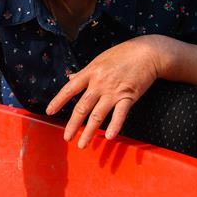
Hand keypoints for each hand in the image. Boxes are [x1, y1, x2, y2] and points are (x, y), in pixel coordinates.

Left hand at [46, 35, 176, 147]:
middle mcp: (99, 83)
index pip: (70, 89)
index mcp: (90, 72)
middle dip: (73, 124)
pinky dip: (114, 126)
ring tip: (82, 144)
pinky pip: (120, 114)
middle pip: (82, 107)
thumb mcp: (100, 60)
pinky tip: (109, 137)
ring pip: (97, 115)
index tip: (49, 112)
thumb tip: (71, 77)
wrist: (148, 52)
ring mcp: (114, 91)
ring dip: (89, 132)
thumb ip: (85, 72)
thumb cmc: (123, 54)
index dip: (58, 101)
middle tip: (66, 138)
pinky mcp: (129, 96)